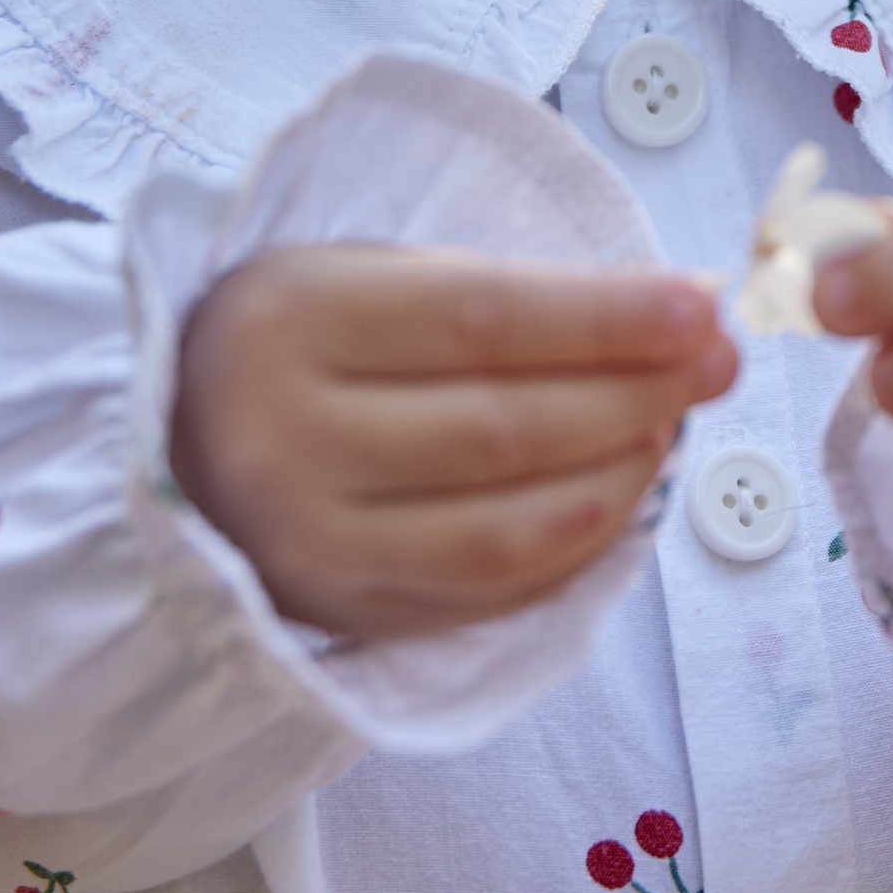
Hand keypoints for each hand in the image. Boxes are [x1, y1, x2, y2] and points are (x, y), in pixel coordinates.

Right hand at [172, 248, 735, 638]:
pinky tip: (620, 499)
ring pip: (500, 529)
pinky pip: (486, 597)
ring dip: (616, 479)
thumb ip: (503, 297)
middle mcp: (284, 443)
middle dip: (633, 394)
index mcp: (289, 323)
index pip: (477, 320)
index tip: (700, 305)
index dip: (603, 318)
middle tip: (717, 364)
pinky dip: (572, 550)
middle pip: (499, 429)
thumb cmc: (303, 341)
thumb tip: (673, 314)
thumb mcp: (365, 277)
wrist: (174, 442)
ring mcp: (309, 546)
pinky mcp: (343, 616)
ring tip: (673, 428)